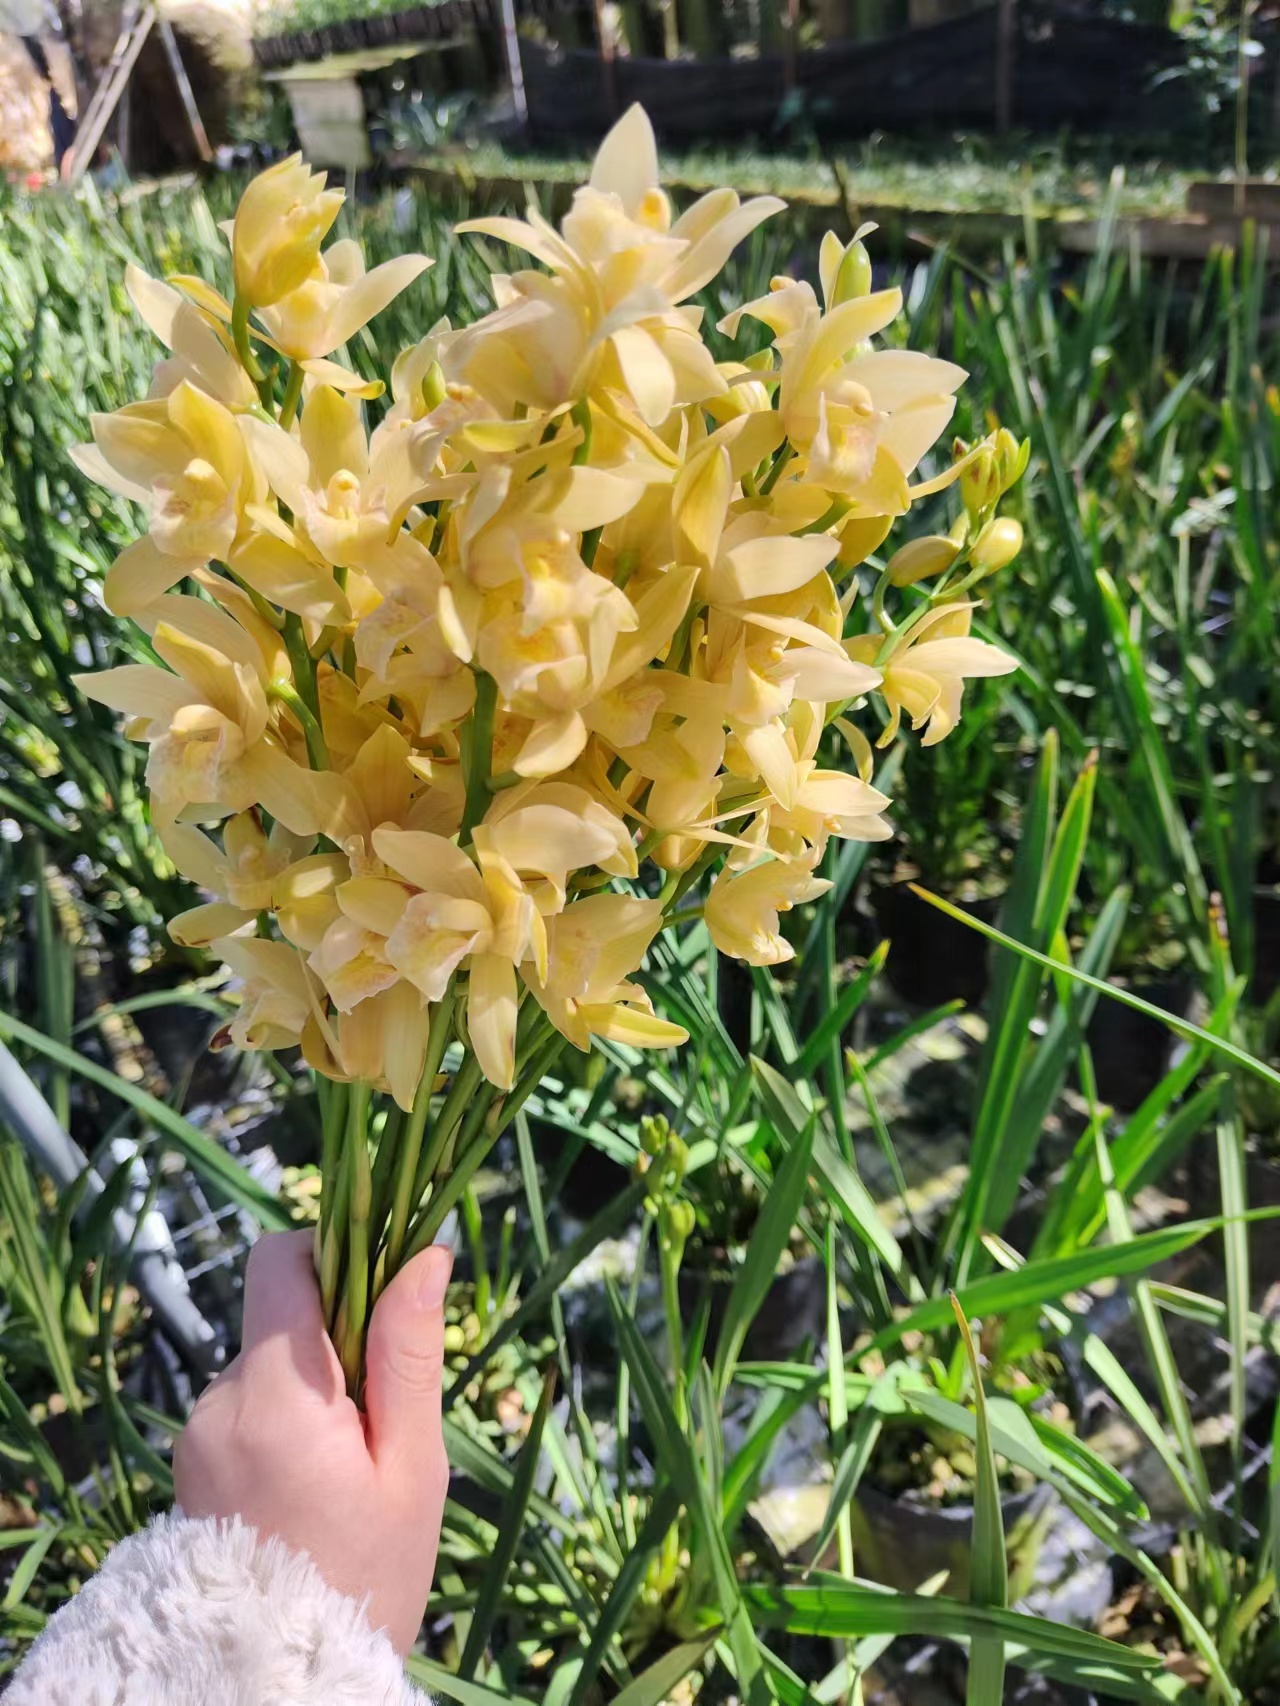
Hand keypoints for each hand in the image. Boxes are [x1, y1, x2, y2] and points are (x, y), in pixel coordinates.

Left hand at [174, 1230, 451, 1654]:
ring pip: (269, 1362)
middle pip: (281, 1315)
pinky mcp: (191, 1463)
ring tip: (349, 1467)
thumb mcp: (411, 1467)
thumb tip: (427, 1253)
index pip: (281, 1261)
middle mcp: (217, 1404)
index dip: (334, 1251)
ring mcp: (196, 1436)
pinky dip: (286, 1420)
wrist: (282, 1682)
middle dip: (338, 1339)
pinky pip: (247, 1406)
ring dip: (315, 1386)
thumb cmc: (366, 1579)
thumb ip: (409, 1353)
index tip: (382, 1291)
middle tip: (382, 1417)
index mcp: (274, 1397)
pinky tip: (316, 1483)